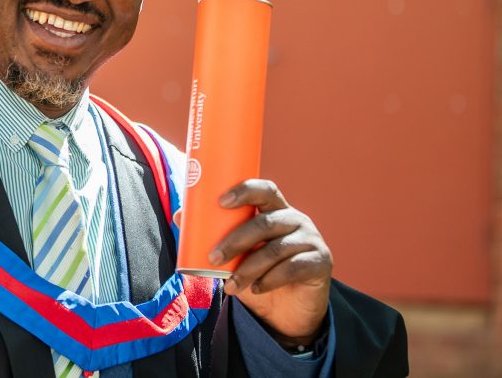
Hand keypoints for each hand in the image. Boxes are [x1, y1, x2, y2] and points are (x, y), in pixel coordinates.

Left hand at [207, 179, 331, 345]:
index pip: (265, 190)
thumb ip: (213, 235)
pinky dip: (270, 279)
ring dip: (248, 268)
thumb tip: (180, 215)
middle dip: (236, 240)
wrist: (287, 311)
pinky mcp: (321, 263)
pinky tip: (256, 289)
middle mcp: (296, 219)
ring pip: (276, 249)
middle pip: (265, 222)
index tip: (221, 202)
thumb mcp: (234, 254)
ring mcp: (311, 240)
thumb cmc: (257, 273)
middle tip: (213, 258)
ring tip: (229, 286)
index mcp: (275, 209)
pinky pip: (293, 268)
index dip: (245, 191)